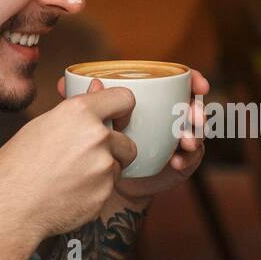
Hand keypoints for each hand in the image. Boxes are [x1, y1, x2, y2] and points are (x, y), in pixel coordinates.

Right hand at [0, 81, 136, 242]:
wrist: (9, 208)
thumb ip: (76, 108)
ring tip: (72, 176)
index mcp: (79, 113)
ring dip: (104, 170)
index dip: (121, 109)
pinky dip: (96, 190)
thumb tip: (97, 87)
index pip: (124, 99)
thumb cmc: (16, 167)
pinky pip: (109, 188)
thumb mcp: (41, 126)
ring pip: (118, 166)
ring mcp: (104, 167)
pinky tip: (71, 192)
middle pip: (126, 139)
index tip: (118, 117)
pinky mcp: (105, 194)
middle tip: (85, 156)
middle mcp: (97, 137)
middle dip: (113, 148)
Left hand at [55, 68, 210, 203]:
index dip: (195, 80)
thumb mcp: (91, 119)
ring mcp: (179, 140)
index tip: (199, 83)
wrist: (110, 179)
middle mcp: (172, 117)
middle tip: (194, 116)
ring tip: (186, 141)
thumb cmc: (102, 141)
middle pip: (194, 105)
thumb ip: (80, 101)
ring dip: (194, 134)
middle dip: (198, 108)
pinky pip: (192, 158)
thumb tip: (62, 83)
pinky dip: (187, 158)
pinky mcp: (181, 163)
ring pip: (197, 131)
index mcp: (157, 100)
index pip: (182, 83)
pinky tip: (176, 161)